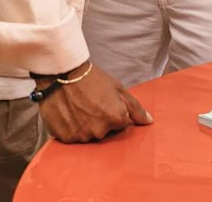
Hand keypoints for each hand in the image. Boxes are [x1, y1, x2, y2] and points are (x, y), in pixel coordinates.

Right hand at [35, 61, 152, 142]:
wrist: (62, 73)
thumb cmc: (91, 79)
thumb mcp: (118, 88)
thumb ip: (136, 108)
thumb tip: (148, 121)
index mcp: (116, 119)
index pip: (121, 125)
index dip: (114, 113)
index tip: (104, 103)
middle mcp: (100, 131)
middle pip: (104, 133)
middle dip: (100, 122)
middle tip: (90, 105)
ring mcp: (82, 136)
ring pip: (88, 136)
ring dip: (85, 127)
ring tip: (78, 108)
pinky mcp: (66, 138)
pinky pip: (72, 138)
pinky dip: (71, 129)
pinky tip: (69, 114)